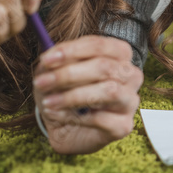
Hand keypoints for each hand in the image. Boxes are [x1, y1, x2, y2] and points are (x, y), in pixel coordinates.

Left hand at [32, 36, 142, 154]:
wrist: (66, 127)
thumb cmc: (65, 92)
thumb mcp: (55, 72)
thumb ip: (56, 62)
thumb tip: (51, 57)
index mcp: (119, 56)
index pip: (102, 45)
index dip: (74, 50)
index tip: (46, 59)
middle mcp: (131, 76)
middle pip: (106, 67)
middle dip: (69, 74)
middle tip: (41, 82)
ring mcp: (130, 101)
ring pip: (110, 91)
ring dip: (72, 96)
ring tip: (48, 102)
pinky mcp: (123, 125)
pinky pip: (102, 118)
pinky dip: (73, 117)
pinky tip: (57, 115)